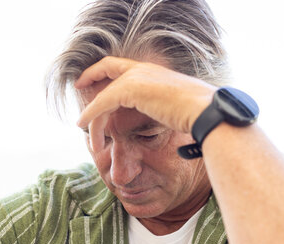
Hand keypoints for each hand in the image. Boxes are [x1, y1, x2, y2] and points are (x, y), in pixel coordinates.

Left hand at [75, 56, 215, 151]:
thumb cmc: (198, 115)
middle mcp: (144, 69)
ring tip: (89, 137)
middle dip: (90, 75)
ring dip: (93, 116)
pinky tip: (85, 126)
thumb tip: (173, 119)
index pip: (124, 66)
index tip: (97, 80)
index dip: (107, 70)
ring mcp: (136, 77)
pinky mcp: (130, 89)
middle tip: (78, 86)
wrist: (205, 112)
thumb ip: (166, 108)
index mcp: (155, 71)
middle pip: (107, 67)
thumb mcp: (179, 107)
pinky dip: (91, 115)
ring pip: (104, 95)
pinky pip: (102, 103)